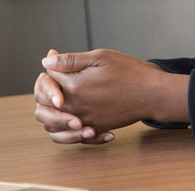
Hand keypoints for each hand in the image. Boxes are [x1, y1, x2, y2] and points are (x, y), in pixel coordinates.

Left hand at [42, 48, 188, 134]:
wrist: (152, 94)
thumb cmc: (130, 72)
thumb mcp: (101, 57)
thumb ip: (71, 60)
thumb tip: (46, 62)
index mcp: (73, 86)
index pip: (47, 78)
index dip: (51, 67)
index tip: (56, 59)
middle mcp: (74, 106)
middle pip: (42, 102)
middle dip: (46, 89)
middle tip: (57, 78)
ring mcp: (83, 121)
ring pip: (50, 123)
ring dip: (51, 111)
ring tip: (60, 100)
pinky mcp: (93, 129)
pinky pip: (69, 135)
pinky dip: (66, 128)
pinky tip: (74, 116)